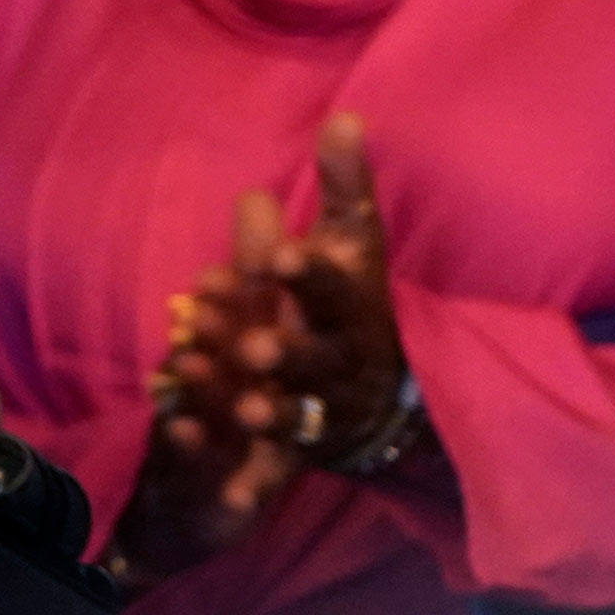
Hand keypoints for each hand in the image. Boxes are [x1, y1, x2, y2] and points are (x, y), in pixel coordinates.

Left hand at [235, 116, 412, 465]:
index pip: (327, 282)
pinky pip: (275, 471)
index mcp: (346, 302)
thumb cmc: (358, 303)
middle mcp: (339, 357)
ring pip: (295, 412)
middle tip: (253, 347)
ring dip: (271, 413)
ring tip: (239, 409)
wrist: (389, 392)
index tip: (280, 255)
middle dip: (286, 350)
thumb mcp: (354, 243)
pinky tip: (224, 498)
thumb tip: (347, 115)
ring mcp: (324, 407)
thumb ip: (344, 187)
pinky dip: (250, 486)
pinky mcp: (304, 450)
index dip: (306, 270)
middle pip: (313, 355)